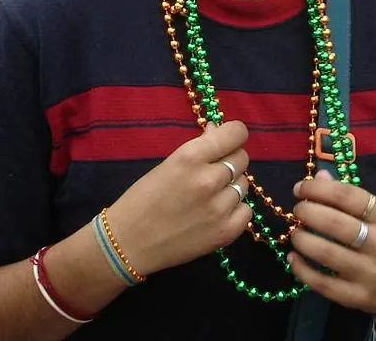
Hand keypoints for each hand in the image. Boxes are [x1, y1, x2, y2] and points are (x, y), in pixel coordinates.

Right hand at [106, 121, 252, 275]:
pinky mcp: (225, 233)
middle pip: (242, 158)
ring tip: (211, 195)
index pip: (236, 133)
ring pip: (244, 184)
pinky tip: (217, 213)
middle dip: (231, 160)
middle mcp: (209, 179)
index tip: (228, 139)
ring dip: (231, 186)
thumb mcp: (168, 164)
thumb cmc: (142, 199)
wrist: (129, 243)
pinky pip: (246, 211)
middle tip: (214, 170)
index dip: (234, 134)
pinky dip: (235, 210)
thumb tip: (219, 132)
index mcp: (190, 157)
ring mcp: (220, 208)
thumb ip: (198, 149)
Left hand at [288, 170, 375, 321]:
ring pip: (325, 252)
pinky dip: (301, 269)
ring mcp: (369, 273)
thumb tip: (318, 178)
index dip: (317, 189)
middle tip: (298, 211)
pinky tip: (293, 258)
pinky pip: (322, 283)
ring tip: (296, 233)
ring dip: (301, 239)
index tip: (300, 188)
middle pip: (333, 223)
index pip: (346, 196)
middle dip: (306, 212)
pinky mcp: (357, 297)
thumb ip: (349, 196)